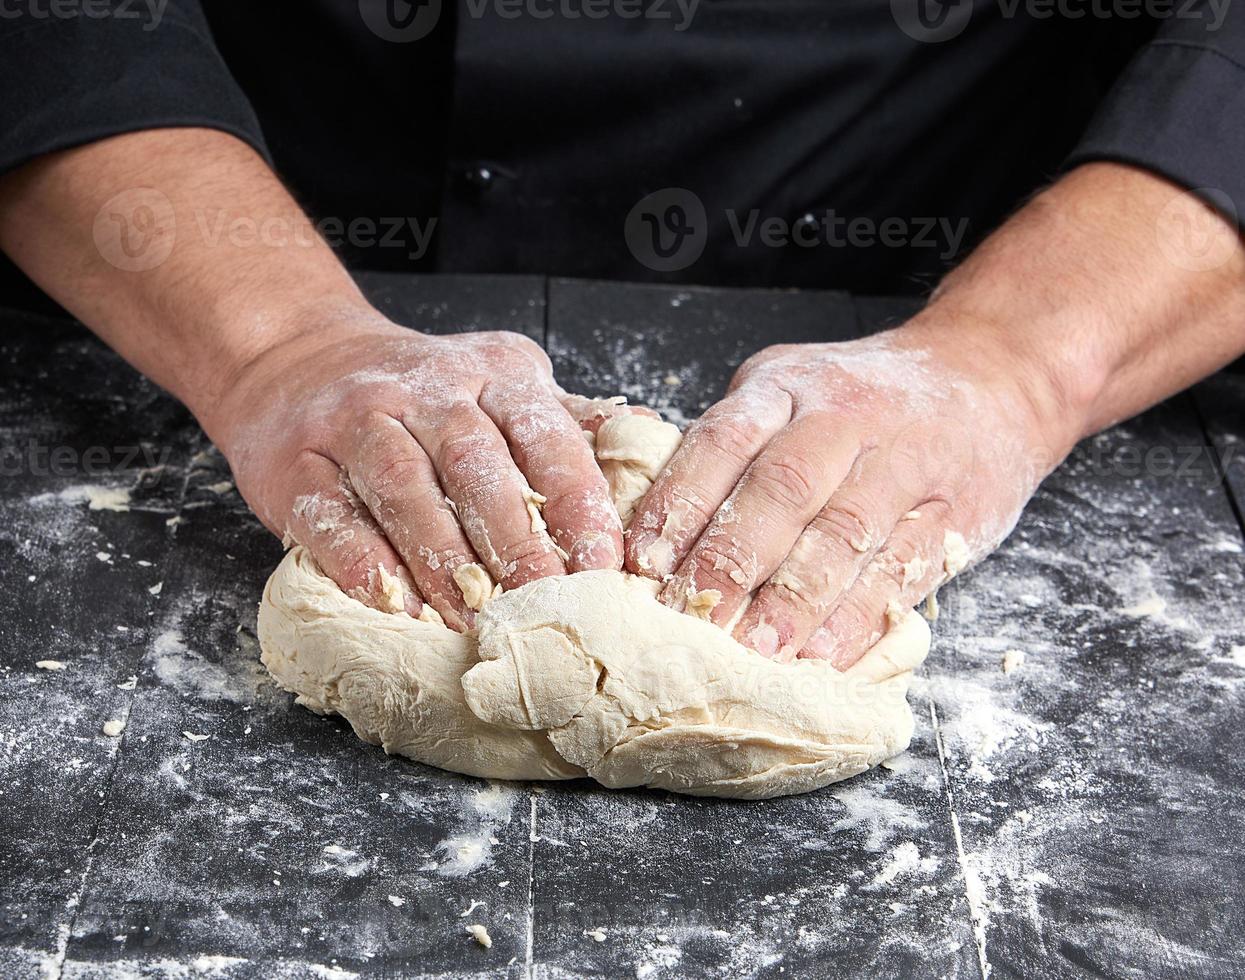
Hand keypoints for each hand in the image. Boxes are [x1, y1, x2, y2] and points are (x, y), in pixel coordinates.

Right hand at [209, 311, 623, 629]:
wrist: (299, 359)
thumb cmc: (425, 393)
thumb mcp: (502, 386)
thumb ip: (566, 419)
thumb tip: (647, 434)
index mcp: (492, 374)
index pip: (544, 434)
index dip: (575, 500)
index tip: (603, 563)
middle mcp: (424, 390)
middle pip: (474, 463)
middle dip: (514, 539)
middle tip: (543, 602)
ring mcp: (354, 421)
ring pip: (402, 486)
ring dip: (440, 556)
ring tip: (473, 615)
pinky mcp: (295, 461)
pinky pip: (327, 513)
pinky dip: (360, 560)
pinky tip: (391, 602)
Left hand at [624, 315, 1075, 666]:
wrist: (991, 375)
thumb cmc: (863, 397)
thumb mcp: (789, 389)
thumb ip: (732, 447)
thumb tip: (655, 533)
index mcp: (786, 387)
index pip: (722, 441)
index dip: (681, 503)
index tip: (643, 565)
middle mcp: (842, 417)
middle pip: (781, 490)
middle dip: (732, 561)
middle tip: (693, 620)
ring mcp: (903, 463)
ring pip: (844, 533)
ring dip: (795, 600)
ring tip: (756, 652)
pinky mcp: (953, 512)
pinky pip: (904, 568)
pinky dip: (861, 618)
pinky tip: (826, 655)